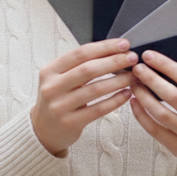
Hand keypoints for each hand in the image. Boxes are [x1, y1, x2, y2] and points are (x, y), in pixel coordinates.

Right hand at [30, 38, 137, 155]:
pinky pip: (98, 109)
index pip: (80, 53)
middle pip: (88, 69)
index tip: (123, 44)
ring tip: (133, 76)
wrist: (43, 130)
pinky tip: (126, 94)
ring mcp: (60, 106)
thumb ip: (79, 66)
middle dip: (114, 62)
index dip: (104, 47)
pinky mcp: (71, 122)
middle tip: (132, 58)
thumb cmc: (57, 99)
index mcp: (50, 71)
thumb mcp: (59, 79)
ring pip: (95, 89)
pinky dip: (115, 101)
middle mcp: (52, 87)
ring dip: (118, 81)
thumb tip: (112, 50)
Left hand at [129, 50, 176, 171]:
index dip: (165, 65)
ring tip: (134, 85)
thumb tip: (158, 65)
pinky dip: (141, 115)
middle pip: (172, 95)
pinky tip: (134, 102)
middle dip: (152, 79)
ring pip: (161, 113)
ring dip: (144, 97)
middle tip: (138, 69)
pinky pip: (154, 129)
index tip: (149, 56)